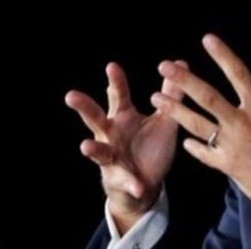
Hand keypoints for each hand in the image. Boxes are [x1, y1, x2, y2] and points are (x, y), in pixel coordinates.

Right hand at [66, 62, 185, 233]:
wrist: (144, 185)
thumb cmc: (149, 148)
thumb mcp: (163, 121)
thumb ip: (170, 95)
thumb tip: (179, 63)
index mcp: (123, 117)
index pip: (118, 95)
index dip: (115, 82)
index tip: (112, 66)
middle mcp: (111, 134)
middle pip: (95, 117)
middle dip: (84, 107)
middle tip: (71, 95)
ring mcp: (111, 157)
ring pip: (98, 150)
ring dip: (92, 148)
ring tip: (85, 146)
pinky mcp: (119, 179)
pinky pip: (126, 181)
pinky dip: (132, 184)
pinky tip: (139, 187)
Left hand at [151, 34, 250, 228]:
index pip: (239, 74)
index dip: (223, 55)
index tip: (207, 39)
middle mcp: (243, 123)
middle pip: (208, 97)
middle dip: (184, 81)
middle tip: (164, 67)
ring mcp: (233, 145)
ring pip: (198, 124)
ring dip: (176, 111)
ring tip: (156, 99)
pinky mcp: (228, 166)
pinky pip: (205, 153)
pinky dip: (194, 147)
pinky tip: (184, 141)